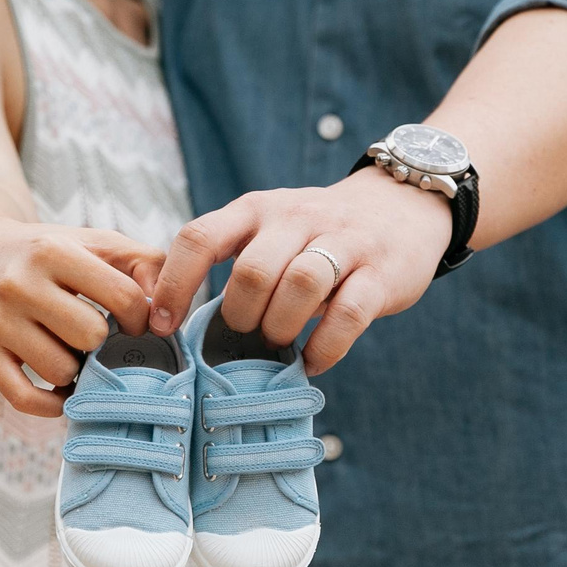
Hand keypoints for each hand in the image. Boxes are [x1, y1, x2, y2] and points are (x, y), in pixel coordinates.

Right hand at [0, 221, 162, 415]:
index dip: (140, 316)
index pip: (123, 297)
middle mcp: (19, 284)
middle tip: (97, 334)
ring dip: (76, 368)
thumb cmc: (53, 253)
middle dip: (103, 341)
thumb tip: (164, 311)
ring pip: (60, 370)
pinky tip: (62, 389)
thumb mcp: (99, 242)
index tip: (131, 319)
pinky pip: (24, 398)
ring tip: (72, 349)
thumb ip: (147, 264)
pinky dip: (51, 403)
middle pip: (91, 336)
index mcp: (54, 252)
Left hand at [151, 170, 452, 376]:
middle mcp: (296, 218)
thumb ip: (235, 261)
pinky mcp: (382, 272)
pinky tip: (314, 360)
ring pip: (302, 285)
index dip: (176, 285)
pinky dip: (326, 347)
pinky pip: (348, 314)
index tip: (164, 325)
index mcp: (256, 209)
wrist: (403, 205)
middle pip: (253, 271)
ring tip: (282, 343)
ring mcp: (343, 242)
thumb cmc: (318, 232)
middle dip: (242, 316)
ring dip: (283, 327)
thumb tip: (183, 323)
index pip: (200, 237)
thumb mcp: (271, 228)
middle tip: (250, 334)